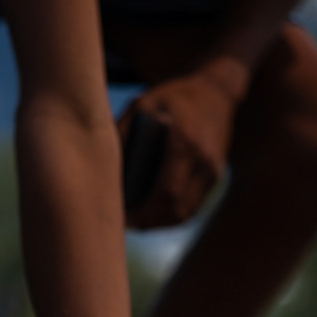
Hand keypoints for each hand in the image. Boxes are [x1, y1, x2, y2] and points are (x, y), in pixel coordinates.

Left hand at [119, 69, 236, 229]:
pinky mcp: (215, 178)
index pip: (166, 193)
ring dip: (159, 223)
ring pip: (184, 214)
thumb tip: (99, 165)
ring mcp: (213, 172)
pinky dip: (170, 216)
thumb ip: (122, 130)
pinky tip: (152, 214)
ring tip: (135, 222)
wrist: (217, 92)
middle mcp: (204, 161)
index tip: (121, 217)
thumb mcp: (144, 103)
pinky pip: (191, 208)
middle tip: (124, 224)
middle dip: (148, 223)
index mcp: (185, 142)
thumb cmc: (173, 98)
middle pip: (176, 210)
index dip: (143, 212)